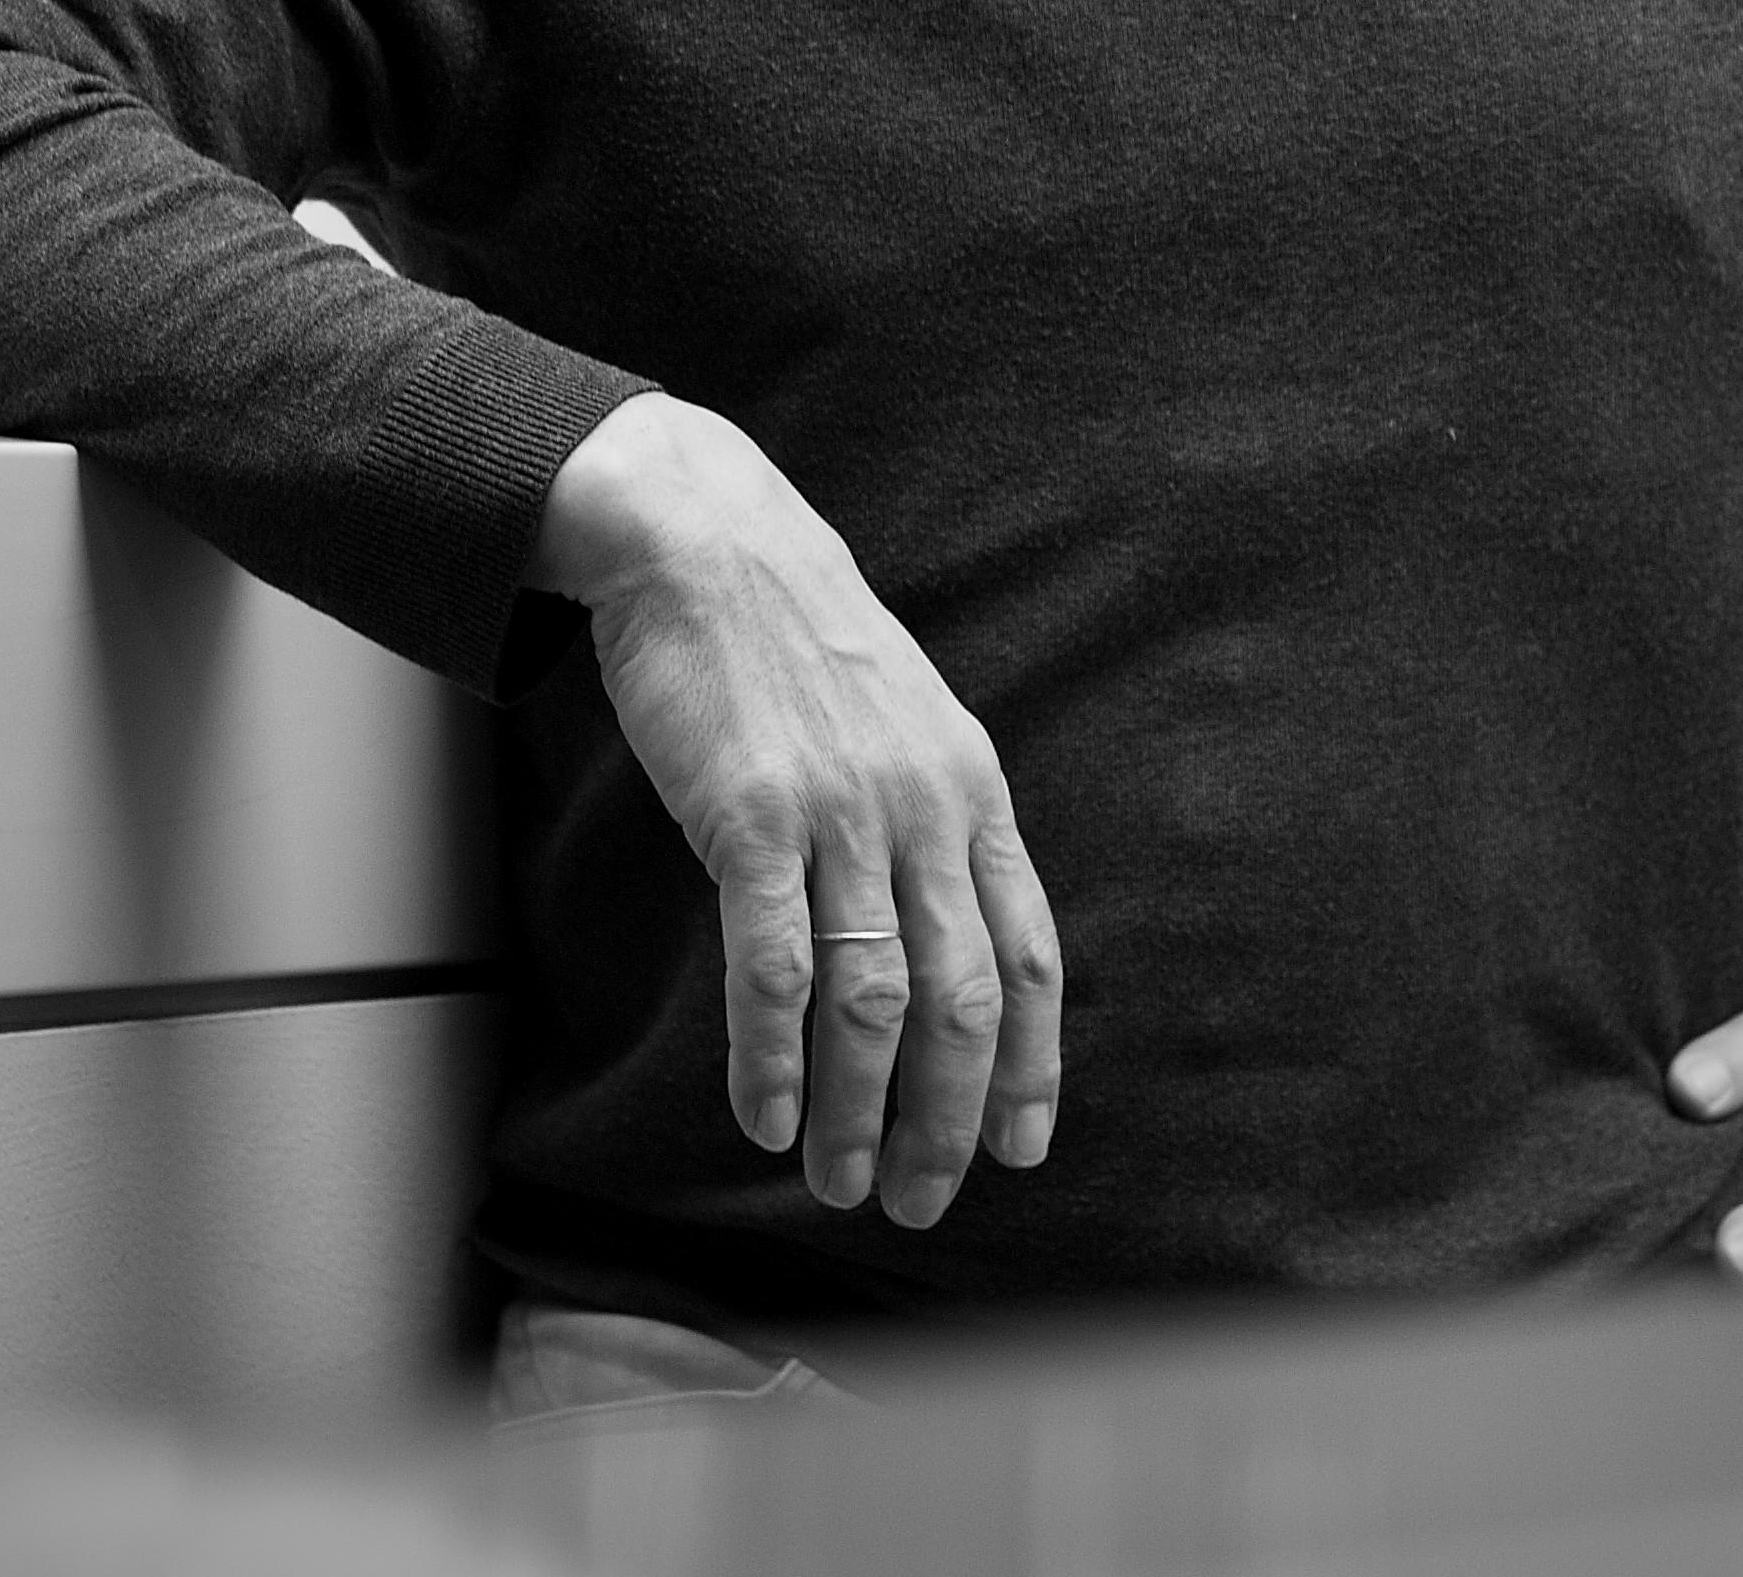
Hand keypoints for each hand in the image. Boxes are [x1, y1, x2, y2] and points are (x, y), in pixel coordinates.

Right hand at [527, 392, 1060, 1226]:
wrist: (709, 542)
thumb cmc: (799, 644)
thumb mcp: (907, 723)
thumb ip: (934, 823)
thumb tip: (950, 935)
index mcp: (972, 792)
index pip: (1029, 953)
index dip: (1033, 1063)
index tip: (1024, 1148)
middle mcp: (924, 810)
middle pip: (962, 1001)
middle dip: (950, 1120)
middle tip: (922, 1200)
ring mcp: (840, 813)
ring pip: (871, 1002)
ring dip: (858, 1112)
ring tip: (840, 1182)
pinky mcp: (751, 816)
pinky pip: (773, 967)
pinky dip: (772, 1058)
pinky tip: (765, 1116)